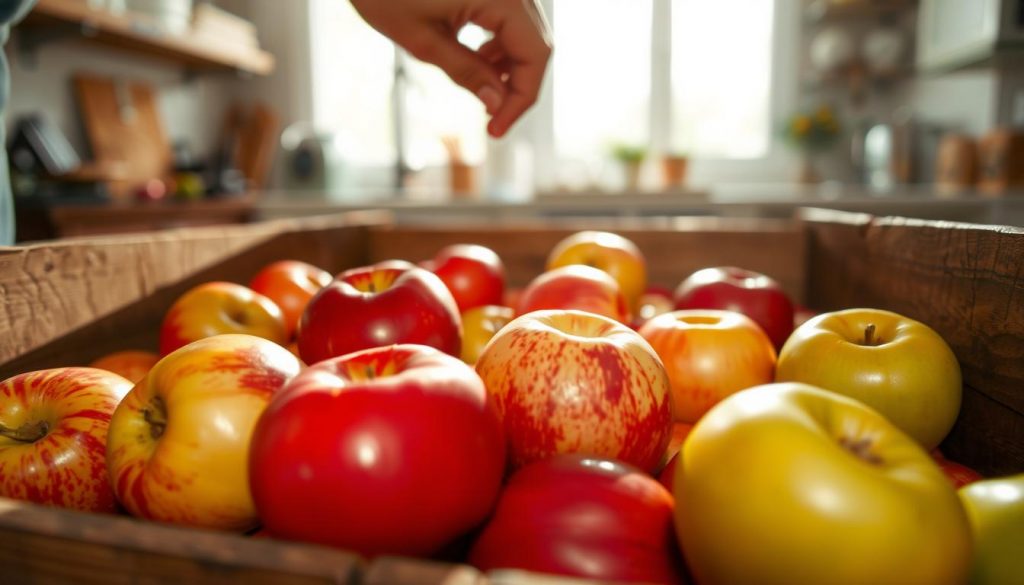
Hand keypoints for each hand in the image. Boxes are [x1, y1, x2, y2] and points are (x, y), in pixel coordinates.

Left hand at [351, 0, 551, 137]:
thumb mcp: (422, 40)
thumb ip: (466, 72)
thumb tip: (498, 104)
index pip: (535, 55)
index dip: (521, 98)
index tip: (496, 129)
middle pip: (536, 45)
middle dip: (517, 86)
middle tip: (492, 119)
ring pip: (526, 33)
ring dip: (510, 66)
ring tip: (482, 89)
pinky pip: (510, 18)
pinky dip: (500, 44)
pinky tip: (479, 58)